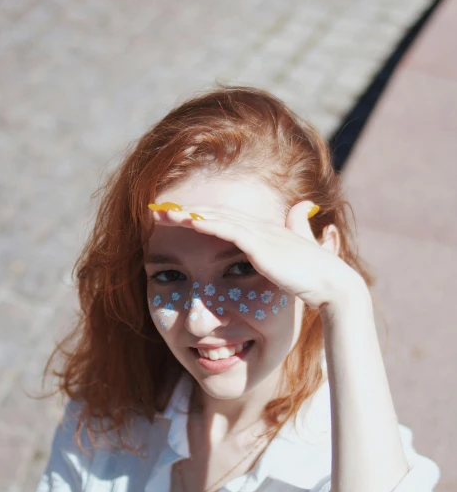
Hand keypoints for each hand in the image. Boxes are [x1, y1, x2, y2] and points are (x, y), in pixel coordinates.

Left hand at [149, 201, 364, 310]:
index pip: (224, 218)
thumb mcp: (302, 251)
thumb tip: (304, 206)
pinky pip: (228, 230)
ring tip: (162, 213)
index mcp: (264, 232)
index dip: (199, 215)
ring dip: (188, 214)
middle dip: (185, 211)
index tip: (176, 216)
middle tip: (157, 211)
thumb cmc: (316, 276)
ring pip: (216, 218)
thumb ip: (298, 228)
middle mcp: (260, 228)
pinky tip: (188, 221)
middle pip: (215, 214)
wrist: (333, 286)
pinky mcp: (261, 246)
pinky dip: (207, 223)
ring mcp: (260, 235)